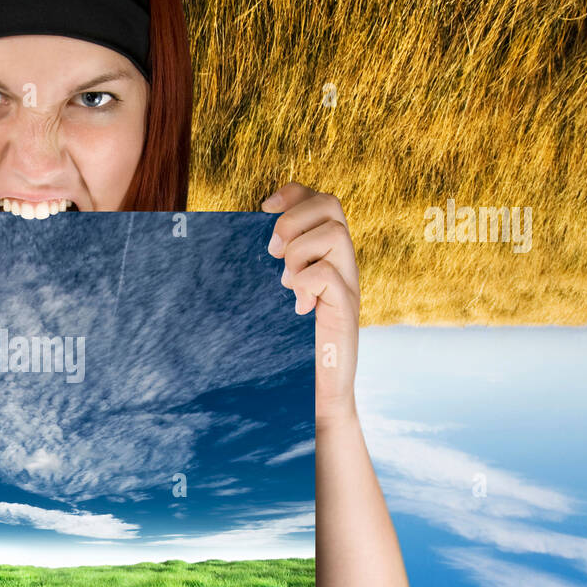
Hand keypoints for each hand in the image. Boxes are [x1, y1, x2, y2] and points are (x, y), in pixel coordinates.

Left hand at [262, 181, 359, 424]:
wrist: (317, 393)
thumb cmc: (292, 346)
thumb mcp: (277, 298)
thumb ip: (272, 270)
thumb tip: (237, 246)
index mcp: (325, 253)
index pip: (321, 199)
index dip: (293, 193)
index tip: (263, 208)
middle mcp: (342, 262)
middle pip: (331, 204)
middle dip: (292, 220)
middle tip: (272, 254)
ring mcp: (348, 284)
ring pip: (334, 233)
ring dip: (299, 252)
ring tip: (287, 283)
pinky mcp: (347, 310)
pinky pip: (329, 275)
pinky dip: (307, 284)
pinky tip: (300, 307)